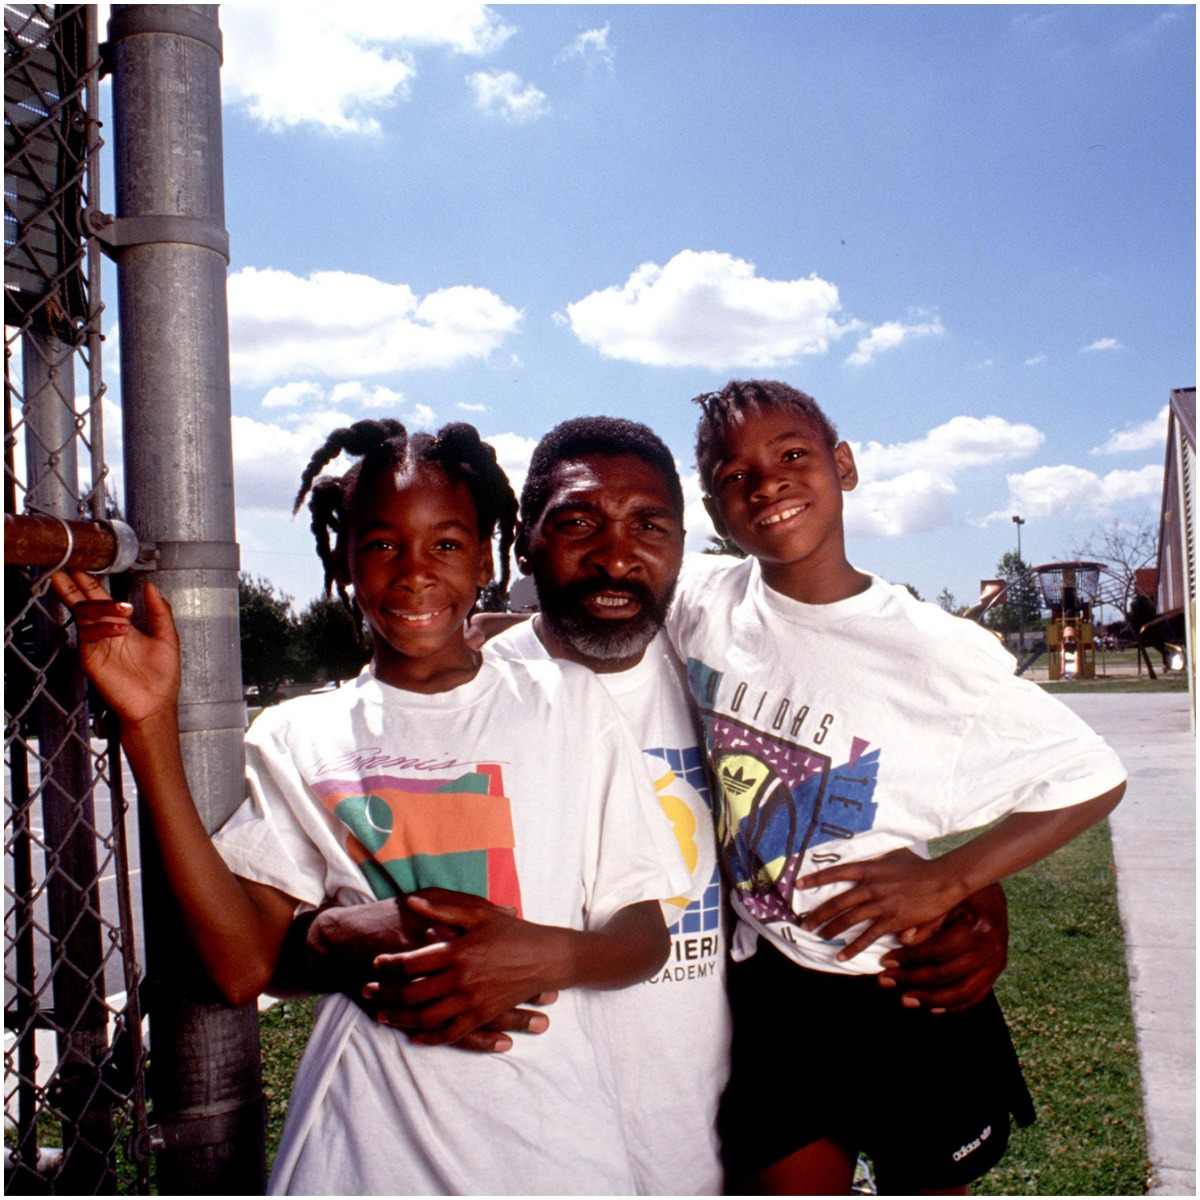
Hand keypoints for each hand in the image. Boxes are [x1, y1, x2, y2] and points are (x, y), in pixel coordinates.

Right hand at [49, 570, 179, 726]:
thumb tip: (151, 586)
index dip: (91, 583)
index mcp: (122, 625)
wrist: (155, 704)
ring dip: (101, 607)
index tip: (83, 566)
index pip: (101, 599)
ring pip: (85, 615)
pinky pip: (88, 635)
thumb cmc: (162, 676)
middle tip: (71, 569)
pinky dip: (102, 627)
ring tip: (123, 611)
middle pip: (84, 603)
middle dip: (75, 586)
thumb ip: (160, 611)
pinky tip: (120, 629)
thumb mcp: (168, 637)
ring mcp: (96, 644)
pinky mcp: (91, 658)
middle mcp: (105, 632)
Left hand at [366, 888, 568, 1046]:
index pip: (414, 962)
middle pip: (413, 994)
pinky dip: (429, 1037)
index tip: (376, 963)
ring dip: (400, 1018)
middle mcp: (462, 980)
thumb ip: (443, 907)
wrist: (546, 958)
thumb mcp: (480, 914)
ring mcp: (472, 1002)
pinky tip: (415, 1036)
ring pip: (426, 1017)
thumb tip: (411, 902)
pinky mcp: (482, 1016)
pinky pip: (450, 1033)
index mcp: (459, 952)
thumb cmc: (513, 931)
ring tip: (382, 1015)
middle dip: (386, 994)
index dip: (390, 964)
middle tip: (368, 991)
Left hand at [798, 848, 967, 961]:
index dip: (816, 879)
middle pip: (838, 901)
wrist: (942, 880)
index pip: (836, 873)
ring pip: (848, 919)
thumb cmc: (920, 867)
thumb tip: (868, 872)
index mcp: (869, 869)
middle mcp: (870, 887)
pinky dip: (853, 947)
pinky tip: (840, 955)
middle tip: (803, 922)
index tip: (798, 885)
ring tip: (818, 936)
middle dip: (818, 913)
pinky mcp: (891, 921)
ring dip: (830, 928)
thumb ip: (879, 863)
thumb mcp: (895, 855)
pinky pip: (867, 936)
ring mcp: (880, 904)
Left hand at [878, 883, 1008, 1013]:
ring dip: (931, 999)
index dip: (908, 958)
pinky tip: (932, 1008)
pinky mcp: (997, 971)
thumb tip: (904, 939)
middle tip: (886, 981)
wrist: (991, 888)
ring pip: (962, 992)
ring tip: (904, 999)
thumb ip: (926, 919)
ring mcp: (997, 962)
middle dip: (912, 980)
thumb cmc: (962, 889)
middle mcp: (991, 948)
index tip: (885, 961)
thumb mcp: (944, 895)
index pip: (937, 951)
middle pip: (947, 974)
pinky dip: (954, 1006)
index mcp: (978, 927)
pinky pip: (976, 996)